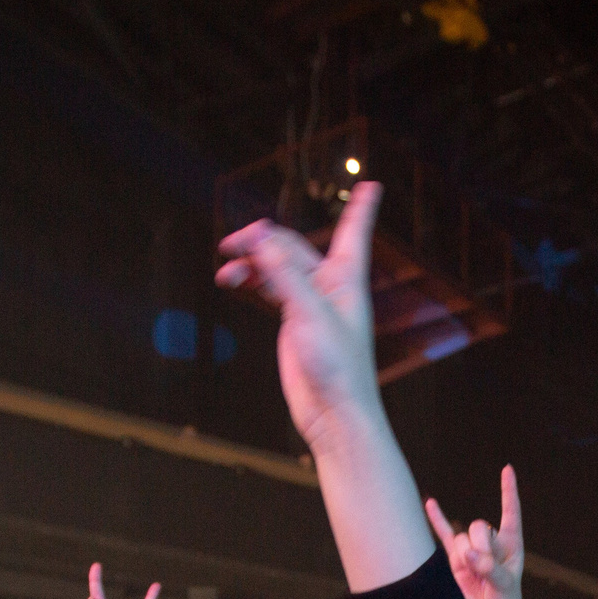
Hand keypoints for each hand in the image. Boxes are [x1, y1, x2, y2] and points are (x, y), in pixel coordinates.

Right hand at [214, 180, 384, 451]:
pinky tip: (232, 280)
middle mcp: (330, 287)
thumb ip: (284, 273)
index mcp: (346, 279)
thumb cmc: (337, 367)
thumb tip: (261, 236)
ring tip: (226, 265)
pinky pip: (271, 288)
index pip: (353, 233)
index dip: (361, 208)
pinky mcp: (294, 322)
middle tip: (232, 244)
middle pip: (293, 246)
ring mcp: (310, 304)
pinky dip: (252, 279)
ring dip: (253, 260)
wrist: (333, 413)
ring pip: (278, 267)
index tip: (371, 185)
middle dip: (264, 239)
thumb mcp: (310, 313)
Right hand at [424, 465, 525, 598]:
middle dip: (480, 545)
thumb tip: (469, 553)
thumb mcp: (505, 588)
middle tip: (484, 567)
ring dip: (464, 555)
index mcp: (512, 545)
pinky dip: (437, 520)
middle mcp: (492, 544)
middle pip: (480, 526)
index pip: (511, 512)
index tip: (507, 469)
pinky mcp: (455, 560)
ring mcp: (472, 551)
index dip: (509, 491)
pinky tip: (430, 503)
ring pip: (462, 538)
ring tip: (473, 576)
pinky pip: (444, 536)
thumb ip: (489, 569)